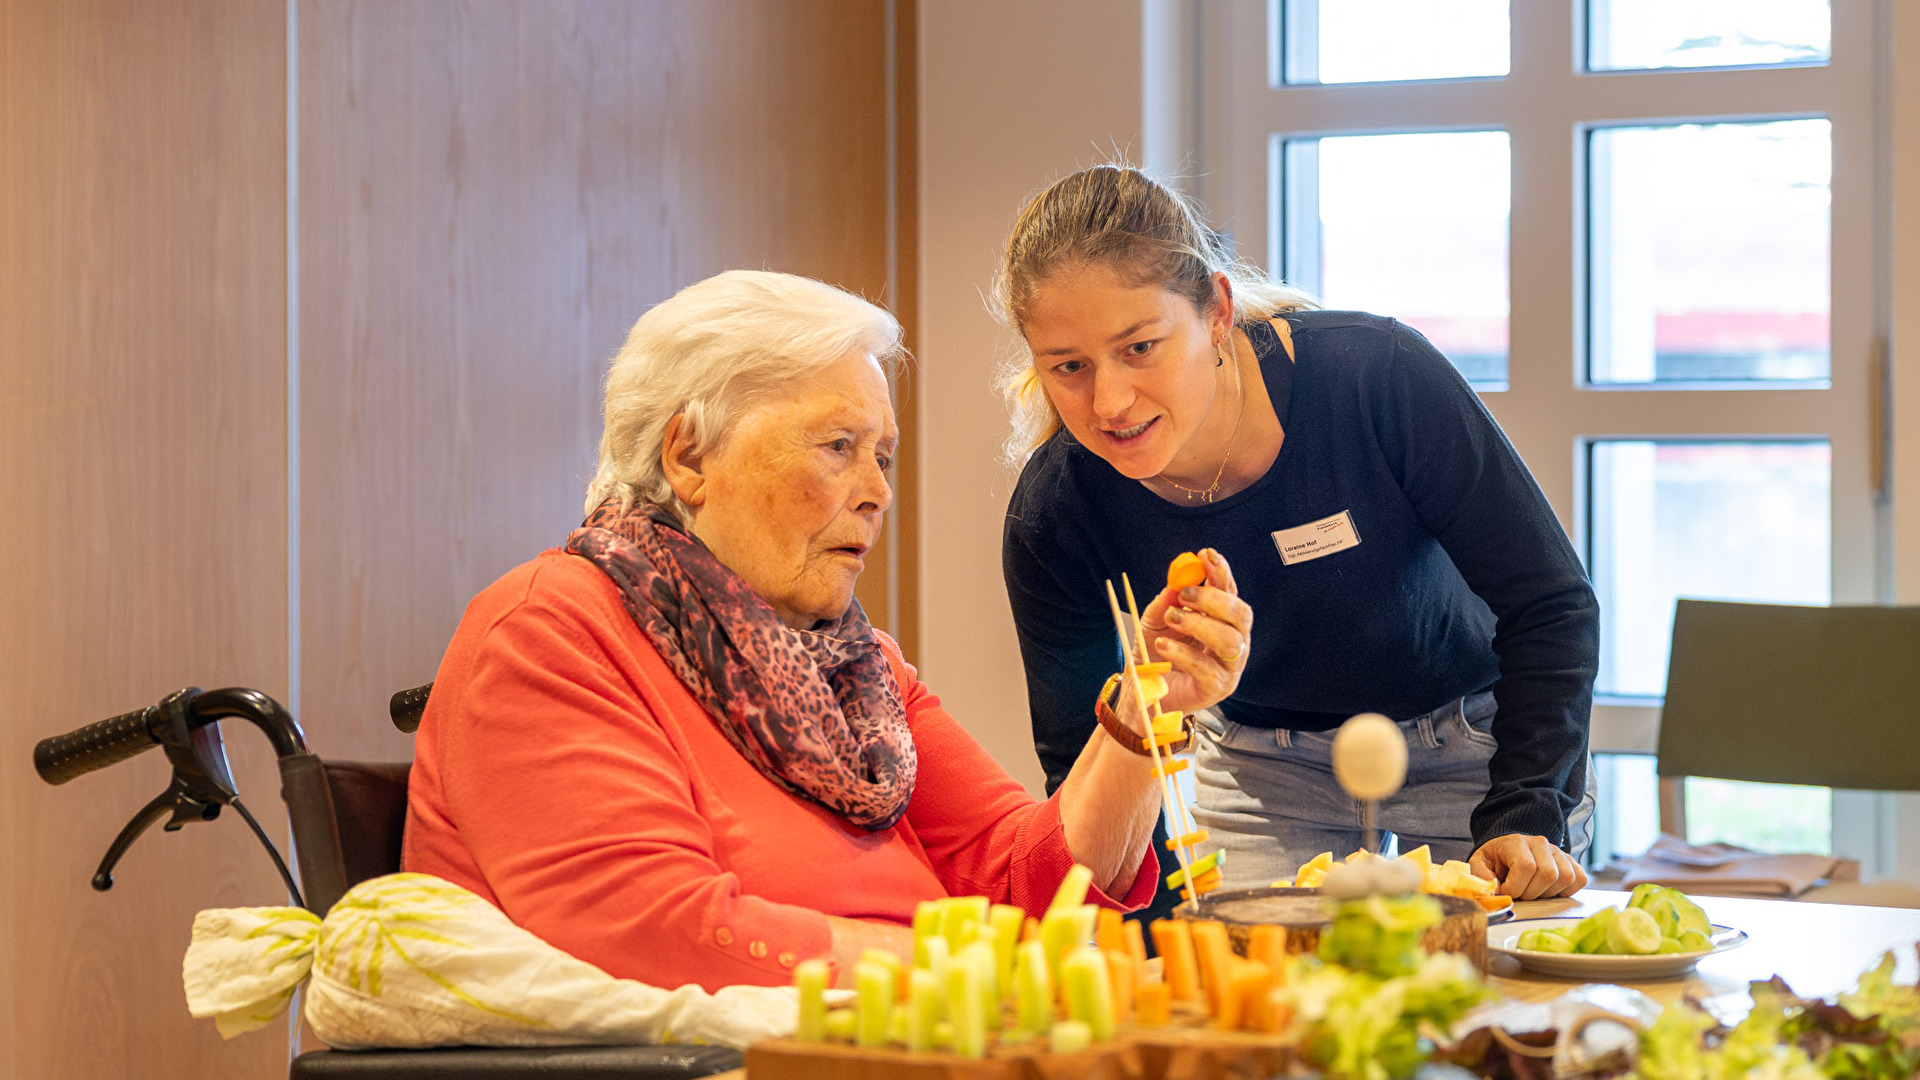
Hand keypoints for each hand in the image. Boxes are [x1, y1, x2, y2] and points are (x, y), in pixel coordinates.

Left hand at [1137, 548, 1251, 714]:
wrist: (1143, 692)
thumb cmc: (1154, 654)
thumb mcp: (1154, 621)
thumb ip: (1165, 602)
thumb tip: (1176, 582)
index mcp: (1221, 620)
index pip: (1230, 593)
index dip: (1222, 573)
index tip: (1206, 556)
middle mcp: (1233, 642)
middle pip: (1241, 615)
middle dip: (1214, 599)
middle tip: (1184, 594)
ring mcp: (1228, 667)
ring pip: (1230, 641)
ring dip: (1200, 624)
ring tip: (1172, 618)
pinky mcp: (1217, 689)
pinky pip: (1207, 668)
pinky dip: (1184, 653)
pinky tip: (1164, 645)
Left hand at [1469, 834, 1587, 899]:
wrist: (1507, 852)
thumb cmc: (1494, 861)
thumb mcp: (1479, 864)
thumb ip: (1480, 877)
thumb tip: (1496, 890)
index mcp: (1516, 842)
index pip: (1526, 866)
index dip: (1515, 887)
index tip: (1506, 891)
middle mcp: (1540, 843)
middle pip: (1547, 874)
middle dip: (1531, 893)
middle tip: (1520, 893)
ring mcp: (1558, 852)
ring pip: (1565, 877)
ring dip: (1548, 893)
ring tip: (1533, 891)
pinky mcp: (1570, 862)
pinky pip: (1580, 879)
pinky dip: (1567, 891)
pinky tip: (1550, 890)